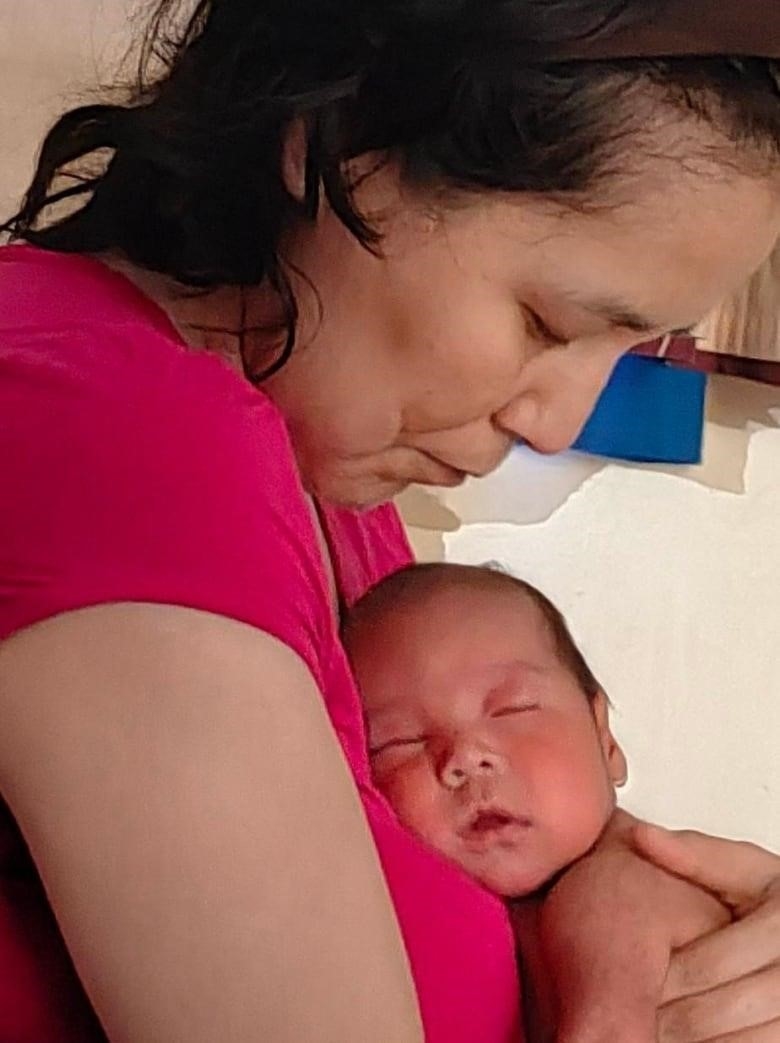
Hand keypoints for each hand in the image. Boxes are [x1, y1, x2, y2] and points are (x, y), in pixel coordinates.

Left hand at [634, 824, 779, 1041]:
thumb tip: (641, 837)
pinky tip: (681, 1039)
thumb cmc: (778, 904)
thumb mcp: (748, 870)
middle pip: (707, 1013)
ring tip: (645, 1029)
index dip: (655, 975)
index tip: (619, 976)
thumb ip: (697, 856)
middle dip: (659, 1013)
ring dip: (678, 1040)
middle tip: (621, 1012)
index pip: (702, 965)